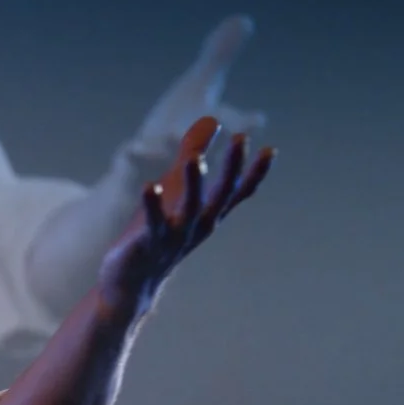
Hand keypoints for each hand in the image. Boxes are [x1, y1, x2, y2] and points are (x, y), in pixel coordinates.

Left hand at [97, 116, 273, 315]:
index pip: (236, 192)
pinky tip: (149, 187)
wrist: (133, 285)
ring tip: (195, 159)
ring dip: (193, 184)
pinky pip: (153, 223)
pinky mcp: (149, 244)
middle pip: (220, 195)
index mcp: (207, 215)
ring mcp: (175, 237)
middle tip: (241, 139)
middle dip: (231, 168)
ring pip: (190, 209)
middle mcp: (198, 226)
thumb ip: (192, 155)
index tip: (270, 150)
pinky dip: (152, 206)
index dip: (255, 173)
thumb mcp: (178, 192)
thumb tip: (211, 119)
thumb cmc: (158, 234)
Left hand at [123, 16, 266, 175]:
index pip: (233, 129)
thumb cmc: (175, 133)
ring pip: (172, 159)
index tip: (256, 120)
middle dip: (211, 134)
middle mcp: (191, 156)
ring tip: (172, 133)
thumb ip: (218, 57)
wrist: (136, 182)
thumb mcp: (196, 90)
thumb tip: (243, 20)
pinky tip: (129, 148)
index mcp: (211, 134)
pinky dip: (132, 160)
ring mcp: (161, 170)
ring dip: (174, 147)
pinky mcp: (131, 178)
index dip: (243, 126)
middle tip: (221, 123)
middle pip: (205, 144)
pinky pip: (131, 170)